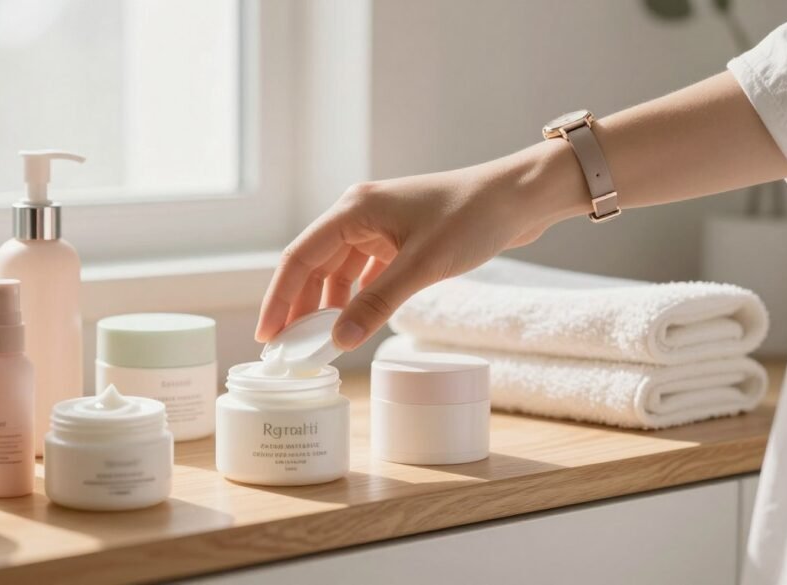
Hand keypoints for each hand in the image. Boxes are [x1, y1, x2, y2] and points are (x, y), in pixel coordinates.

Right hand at [254, 140, 587, 349]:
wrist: (519, 197)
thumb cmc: (473, 218)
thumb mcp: (423, 266)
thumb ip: (378, 303)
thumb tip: (339, 341)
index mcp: (354, 210)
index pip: (299, 258)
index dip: (279, 299)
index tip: (267, 336)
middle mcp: (358, 214)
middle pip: (313, 265)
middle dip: (299, 307)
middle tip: (287, 349)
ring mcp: (378, 226)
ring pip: (337, 271)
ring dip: (326, 305)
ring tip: (316, 342)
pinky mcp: (397, 238)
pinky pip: (362, 272)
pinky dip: (354, 297)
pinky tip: (351, 321)